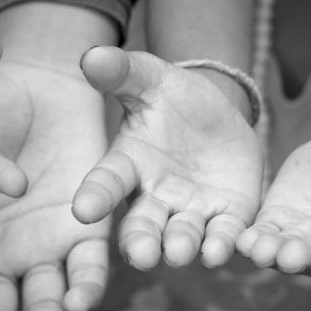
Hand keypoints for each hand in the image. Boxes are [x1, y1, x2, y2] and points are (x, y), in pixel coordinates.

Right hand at [72, 47, 262, 268]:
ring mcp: (191, 210)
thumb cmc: (173, 97)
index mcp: (128, 165)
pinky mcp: (227, 215)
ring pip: (181, 236)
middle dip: (141, 242)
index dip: (95, 197)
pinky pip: (224, 234)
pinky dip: (221, 245)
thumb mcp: (150, 78)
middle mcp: (154, 196)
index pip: (106, 183)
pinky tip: (220, 252)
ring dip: (180, 246)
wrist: (219, 112)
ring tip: (179, 252)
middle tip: (141, 255)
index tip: (83, 211)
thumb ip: (122, 72)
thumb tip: (90, 56)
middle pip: (142, 226)